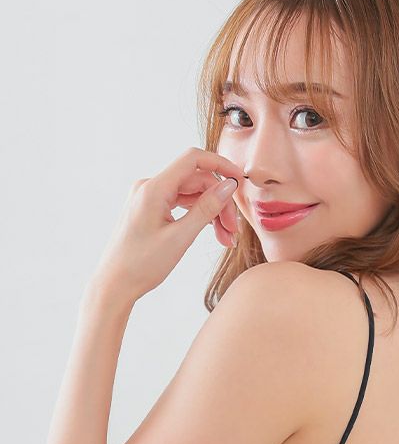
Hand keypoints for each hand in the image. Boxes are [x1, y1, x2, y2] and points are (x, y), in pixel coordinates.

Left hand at [92, 147, 243, 300]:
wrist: (115, 284)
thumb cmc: (141, 265)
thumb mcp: (180, 238)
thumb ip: (206, 209)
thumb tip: (227, 186)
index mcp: (153, 189)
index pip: (193, 160)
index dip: (220, 165)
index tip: (239, 181)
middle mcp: (150, 187)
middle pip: (196, 181)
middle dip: (220, 202)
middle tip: (234, 229)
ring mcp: (150, 198)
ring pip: (191, 194)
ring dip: (212, 212)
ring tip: (226, 238)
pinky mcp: (151, 209)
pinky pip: (181, 204)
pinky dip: (199, 216)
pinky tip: (213, 232)